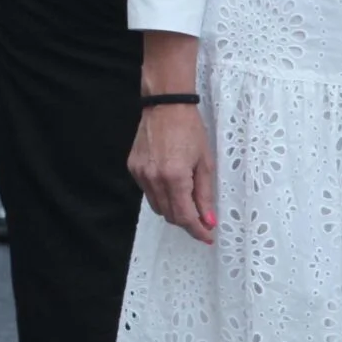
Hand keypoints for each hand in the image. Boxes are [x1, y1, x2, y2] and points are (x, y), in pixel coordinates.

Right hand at [129, 102, 216, 244]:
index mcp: (175, 177)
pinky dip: (160, 195)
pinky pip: (147, 192)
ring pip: (157, 206)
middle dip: (186, 221)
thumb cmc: (190, 130)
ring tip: (186, 200)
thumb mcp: (204, 163)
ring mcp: (140, 174)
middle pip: (169, 215)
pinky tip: (170, 184)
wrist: (165, 106)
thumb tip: (208, 220)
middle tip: (201, 218)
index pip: (185, 216)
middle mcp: (154, 179)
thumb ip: (205, 195)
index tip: (208, 236)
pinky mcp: (133, 168)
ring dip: (173, 209)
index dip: (198, 230)